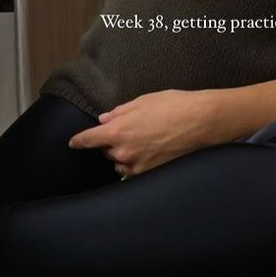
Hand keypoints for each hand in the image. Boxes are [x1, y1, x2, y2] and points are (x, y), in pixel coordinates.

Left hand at [68, 89, 220, 176]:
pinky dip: (136, 165)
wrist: (202, 122)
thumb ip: (119, 112)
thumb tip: (104, 120)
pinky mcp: (151, 174)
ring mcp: (137, 166)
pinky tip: (149, 153)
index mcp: (117, 132)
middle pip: (107, 151)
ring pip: (120, 164)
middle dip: (113, 142)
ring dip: (124, 155)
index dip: (79, 141)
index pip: (89, 140)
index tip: (73, 143)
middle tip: (130, 130)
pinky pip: (134, 172)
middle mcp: (124, 153)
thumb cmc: (173, 106)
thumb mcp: (143, 101)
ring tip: (143, 142)